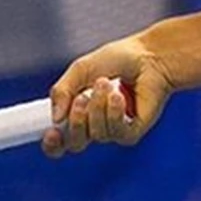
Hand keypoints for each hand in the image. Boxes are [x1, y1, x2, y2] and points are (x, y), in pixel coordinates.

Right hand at [42, 35, 173, 157]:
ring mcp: (114, 130)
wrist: (148, 56)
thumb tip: (55, 118)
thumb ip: (62, 91)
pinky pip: (117, 133)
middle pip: (75, 144)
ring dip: (98, 107)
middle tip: (81, 99)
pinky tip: (119, 96)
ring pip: (97, 135)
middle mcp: (95, 125)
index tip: (51, 133)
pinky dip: (114, 112)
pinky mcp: (132, 131)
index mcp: (79, 113)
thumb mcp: (80, 69)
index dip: (52, 143)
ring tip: (106, 84)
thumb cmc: (118, 59)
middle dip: (76, 122)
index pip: (61, 140)